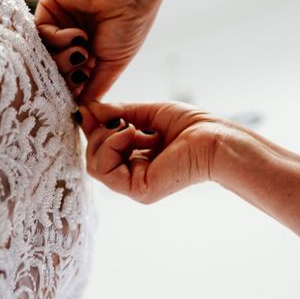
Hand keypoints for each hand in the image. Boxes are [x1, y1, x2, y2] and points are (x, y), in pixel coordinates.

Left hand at [35, 0, 163, 101]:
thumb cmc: (129, 25)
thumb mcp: (113, 65)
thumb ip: (94, 88)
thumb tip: (81, 113)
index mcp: (90, 55)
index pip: (70, 81)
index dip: (72, 91)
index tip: (80, 95)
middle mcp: (72, 42)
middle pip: (54, 70)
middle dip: (66, 76)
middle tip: (83, 69)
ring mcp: (60, 25)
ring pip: (44, 55)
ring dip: (61, 59)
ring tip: (82, 51)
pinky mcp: (49, 8)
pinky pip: (40, 33)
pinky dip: (56, 39)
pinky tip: (76, 34)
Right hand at [76, 101, 227, 203]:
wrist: (213, 138)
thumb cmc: (190, 126)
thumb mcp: (145, 114)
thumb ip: (116, 114)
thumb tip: (85, 110)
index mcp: (135, 159)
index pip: (99, 148)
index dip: (92, 128)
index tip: (88, 108)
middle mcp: (132, 174)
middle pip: (93, 157)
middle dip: (98, 132)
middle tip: (120, 120)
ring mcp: (133, 185)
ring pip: (94, 164)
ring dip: (106, 138)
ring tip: (131, 128)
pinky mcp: (138, 190)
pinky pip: (105, 169)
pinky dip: (112, 144)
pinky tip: (133, 134)